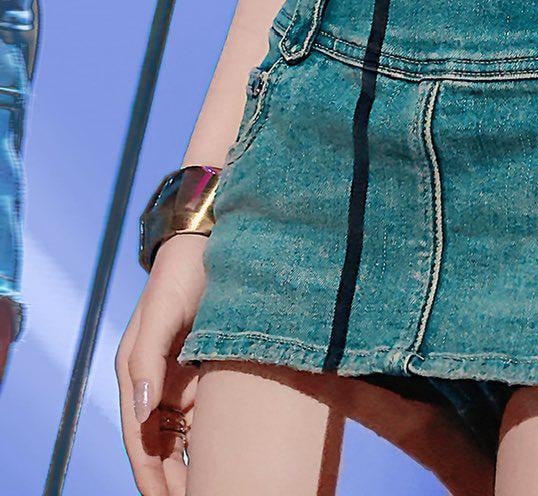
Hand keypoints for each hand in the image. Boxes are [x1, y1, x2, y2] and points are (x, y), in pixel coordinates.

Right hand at [115, 234, 206, 494]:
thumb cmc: (183, 272)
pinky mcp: (205, 371)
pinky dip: (211, 442)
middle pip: (162, 446)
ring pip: (184, 438)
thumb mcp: (163, 313)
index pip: (141, 439)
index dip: (152, 474)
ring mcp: (181, 379)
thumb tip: (143, 411)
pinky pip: (205, 417)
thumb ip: (147, 362)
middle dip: (174, 480)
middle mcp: (156, 382)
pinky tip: (229, 462)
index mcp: (136, 373)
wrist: (213, 237)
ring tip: (219, 488)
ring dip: (194, 466)